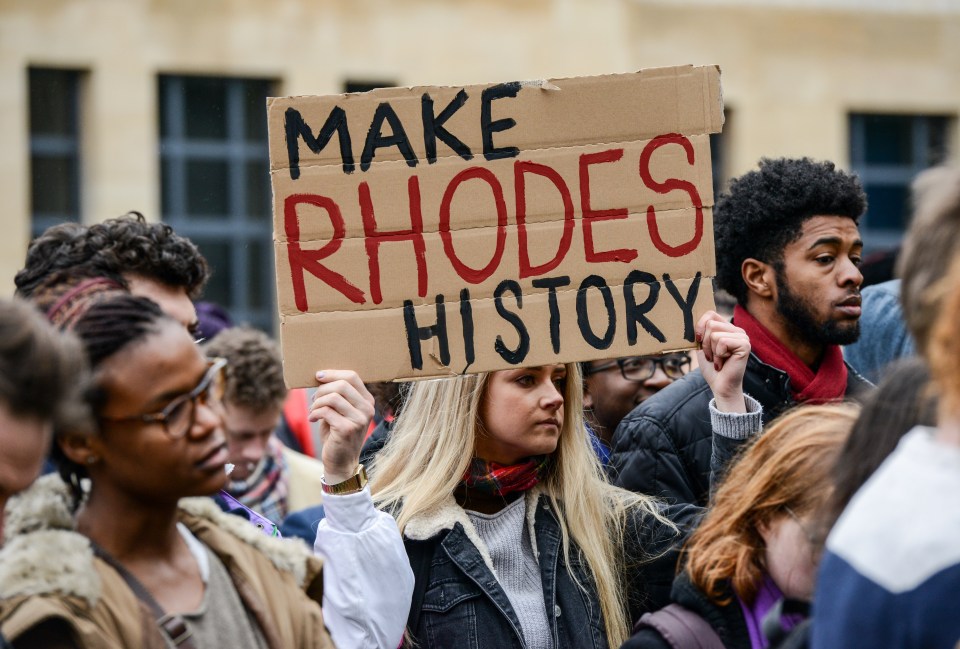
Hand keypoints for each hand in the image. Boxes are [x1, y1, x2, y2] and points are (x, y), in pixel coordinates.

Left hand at [309, 370, 375, 484]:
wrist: (341, 462)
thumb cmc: (337, 433)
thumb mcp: (340, 411)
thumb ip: (337, 395)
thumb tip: (321, 376)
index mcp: (367, 401)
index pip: (352, 376)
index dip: (333, 373)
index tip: (318, 376)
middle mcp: (367, 409)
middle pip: (342, 384)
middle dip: (322, 389)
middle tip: (314, 399)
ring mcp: (359, 419)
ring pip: (333, 397)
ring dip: (317, 402)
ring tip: (313, 410)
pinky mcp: (347, 429)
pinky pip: (326, 411)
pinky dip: (315, 413)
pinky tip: (312, 419)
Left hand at [696, 311, 749, 412]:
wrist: (721, 386)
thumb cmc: (712, 367)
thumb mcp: (703, 346)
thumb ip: (702, 332)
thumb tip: (690, 318)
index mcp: (728, 328)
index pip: (710, 314)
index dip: (700, 326)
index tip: (698, 341)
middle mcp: (737, 330)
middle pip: (710, 324)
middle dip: (705, 343)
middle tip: (712, 355)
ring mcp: (743, 337)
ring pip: (715, 334)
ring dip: (712, 350)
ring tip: (718, 360)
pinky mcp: (745, 345)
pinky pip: (722, 342)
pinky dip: (718, 355)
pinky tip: (723, 362)